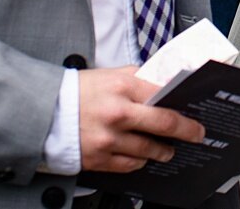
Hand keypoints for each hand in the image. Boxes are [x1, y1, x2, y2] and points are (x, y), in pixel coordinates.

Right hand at [77, 67, 204, 172]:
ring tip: (167, 149)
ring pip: (149, 149)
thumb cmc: (76, 92)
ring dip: (163, 150)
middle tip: (197, 134)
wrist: (42, 113)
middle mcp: (118, 114)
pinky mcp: (99, 158)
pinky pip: (130, 164)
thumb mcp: (109, 75)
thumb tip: (163, 83)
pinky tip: (143, 156)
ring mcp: (109, 139)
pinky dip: (140, 161)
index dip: (184, 105)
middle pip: (165, 124)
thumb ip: (138, 78)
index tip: (194, 112)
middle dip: (187, 131)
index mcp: (122, 88)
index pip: (164, 96)